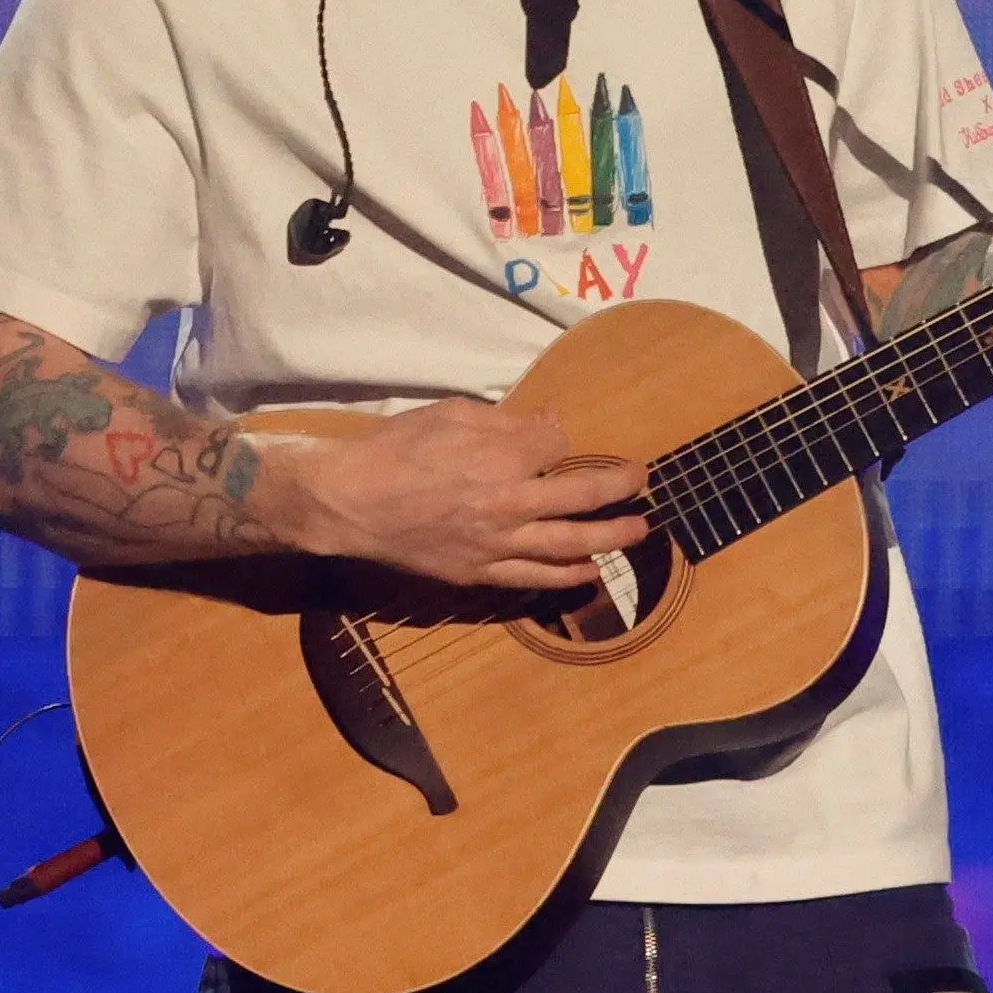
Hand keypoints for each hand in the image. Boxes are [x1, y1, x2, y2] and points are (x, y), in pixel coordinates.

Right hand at [256, 400, 647, 590]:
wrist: (348, 502)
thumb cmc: (394, 449)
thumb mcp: (451, 414)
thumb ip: (507, 421)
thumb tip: (551, 426)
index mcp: (500, 458)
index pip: (556, 446)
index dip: (560, 439)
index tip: (554, 437)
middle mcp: (507, 504)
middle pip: (581, 496)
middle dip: (619, 489)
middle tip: (644, 483)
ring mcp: (494, 545)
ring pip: (567, 546)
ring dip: (610, 538)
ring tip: (638, 532)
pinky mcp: (477, 574)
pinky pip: (533, 579)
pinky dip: (566, 577)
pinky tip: (590, 572)